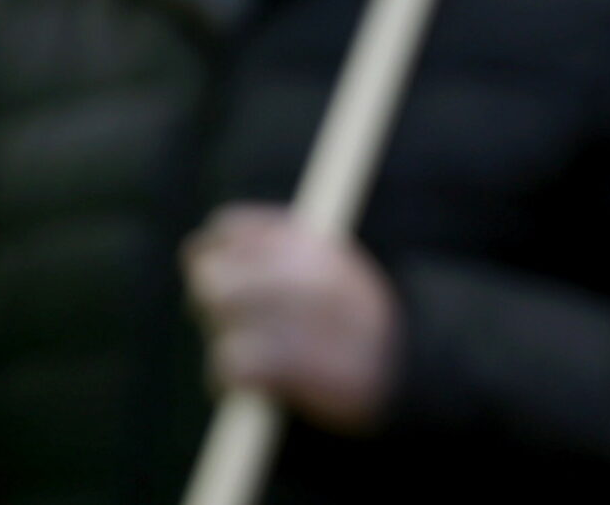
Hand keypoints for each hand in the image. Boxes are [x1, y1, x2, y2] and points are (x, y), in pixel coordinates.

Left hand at [182, 204, 398, 434]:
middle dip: (212, 299)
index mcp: (310, 240)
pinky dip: (233, 377)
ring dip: (227, 342)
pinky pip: (231, 364)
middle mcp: (302, 270)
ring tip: (250, 353)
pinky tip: (254, 380)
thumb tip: (203, 249)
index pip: (228, 229)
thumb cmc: (355, 315)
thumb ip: (277, 248)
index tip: (224, 272)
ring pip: (219, 323)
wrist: (406, 362)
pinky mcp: (291, 362)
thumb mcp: (330, 263)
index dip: (216, 252)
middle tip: (228, 318)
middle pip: (211, 277)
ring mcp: (298, 315)